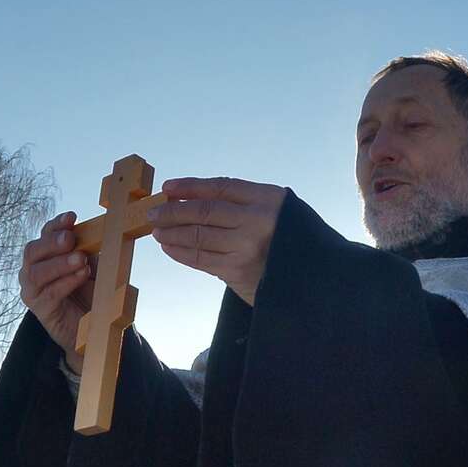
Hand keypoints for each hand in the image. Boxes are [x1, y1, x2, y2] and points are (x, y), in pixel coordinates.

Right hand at [18, 212, 93, 366]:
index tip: (72, 217)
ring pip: (36, 272)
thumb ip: (89, 249)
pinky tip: (81, 275)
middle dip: (52, 242)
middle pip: (32, 250)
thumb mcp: (92, 264)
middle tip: (71, 239)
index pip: (45, 234)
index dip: (57, 224)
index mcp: (46, 253)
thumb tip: (98, 231)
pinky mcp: (39, 308)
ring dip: (60, 263)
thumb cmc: (91, 290)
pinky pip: (48, 292)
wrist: (92, 323)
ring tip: (81, 259)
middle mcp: (33, 268)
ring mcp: (32, 289)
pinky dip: (66, 282)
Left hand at [149, 177, 286, 303]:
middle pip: (204, 211)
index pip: (221, 187)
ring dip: (172, 233)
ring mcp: (246, 246)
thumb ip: (245, 204)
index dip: (191, 187)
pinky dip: (181, 253)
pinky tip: (170, 248)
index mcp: (268, 198)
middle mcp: (256, 219)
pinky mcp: (237, 271)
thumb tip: (193, 201)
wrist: (314, 280)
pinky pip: (200, 259)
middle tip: (153, 213)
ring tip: (157, 231)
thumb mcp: (279, 211)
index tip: (168, 188)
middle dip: (173, 211)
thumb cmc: (291, 243)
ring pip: (198, 235)